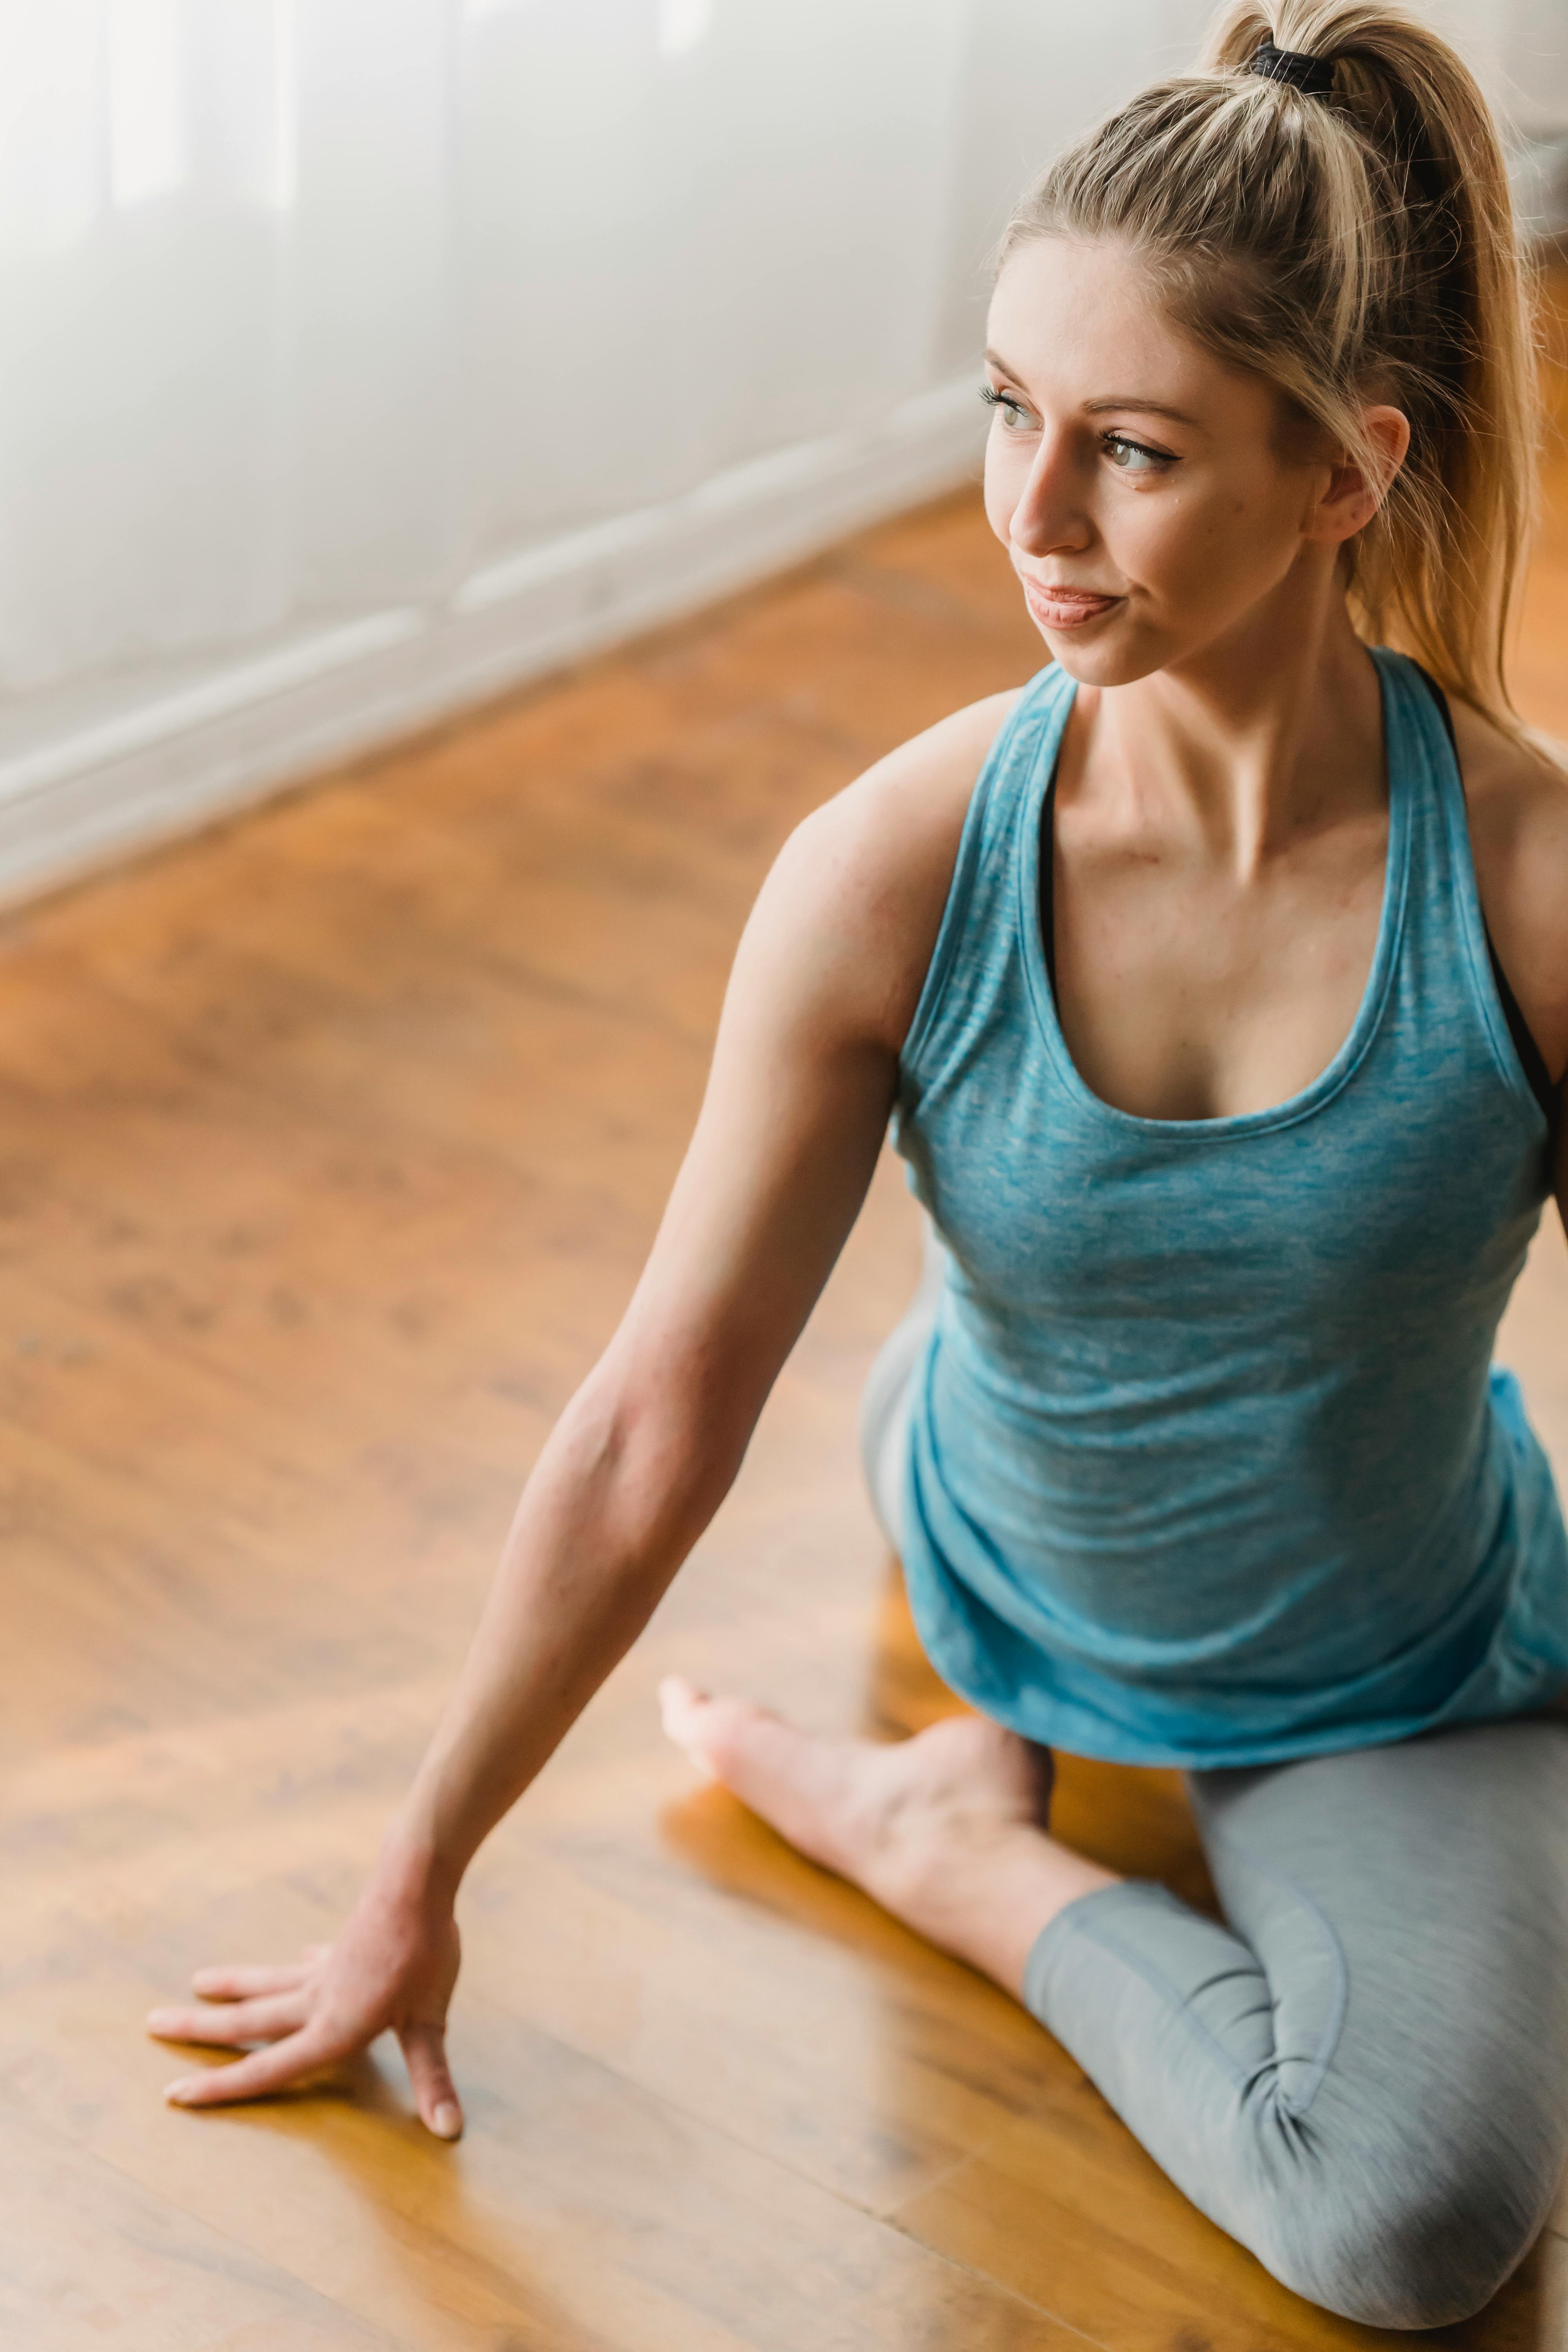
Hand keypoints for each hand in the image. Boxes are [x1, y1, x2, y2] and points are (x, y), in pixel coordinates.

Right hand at [147, 1868, 463, 2137]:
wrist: (416, 1881)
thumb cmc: (424, 1952)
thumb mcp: (429, 2021)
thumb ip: (432, 2077)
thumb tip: (449, 2131)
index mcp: (332, 2028)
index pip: (268, 2068)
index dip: (221, 2087)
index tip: (173, 2094)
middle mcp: (318, 1999)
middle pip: (248, 2020)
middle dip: (198, 2027)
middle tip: (151, 2023)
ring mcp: (327, 1968)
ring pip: (267, 1983)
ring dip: (231, 1986)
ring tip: (197, 1982)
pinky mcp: (344, 1945)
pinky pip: (310, 1961)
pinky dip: (297, 1965)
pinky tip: (298, 1956)